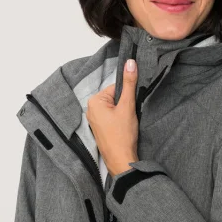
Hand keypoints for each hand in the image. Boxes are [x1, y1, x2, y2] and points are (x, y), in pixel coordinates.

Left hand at [86, 58, 139, 176]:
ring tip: (125, 124)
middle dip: (124, 105)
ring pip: (114, 107)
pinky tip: (122, 129)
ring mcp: (94, 119)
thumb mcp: (128, 106)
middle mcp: (90, 109)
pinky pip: (111, 116)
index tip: (129, 108)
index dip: (127, 97)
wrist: (120, 159)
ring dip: (123, 113)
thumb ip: (129, 83)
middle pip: (114, 97)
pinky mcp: (99, 128)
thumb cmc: (122, 134)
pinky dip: (119, 120)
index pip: (116, 88)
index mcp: (94, 101)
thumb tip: (130, 62)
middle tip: (127, 118)